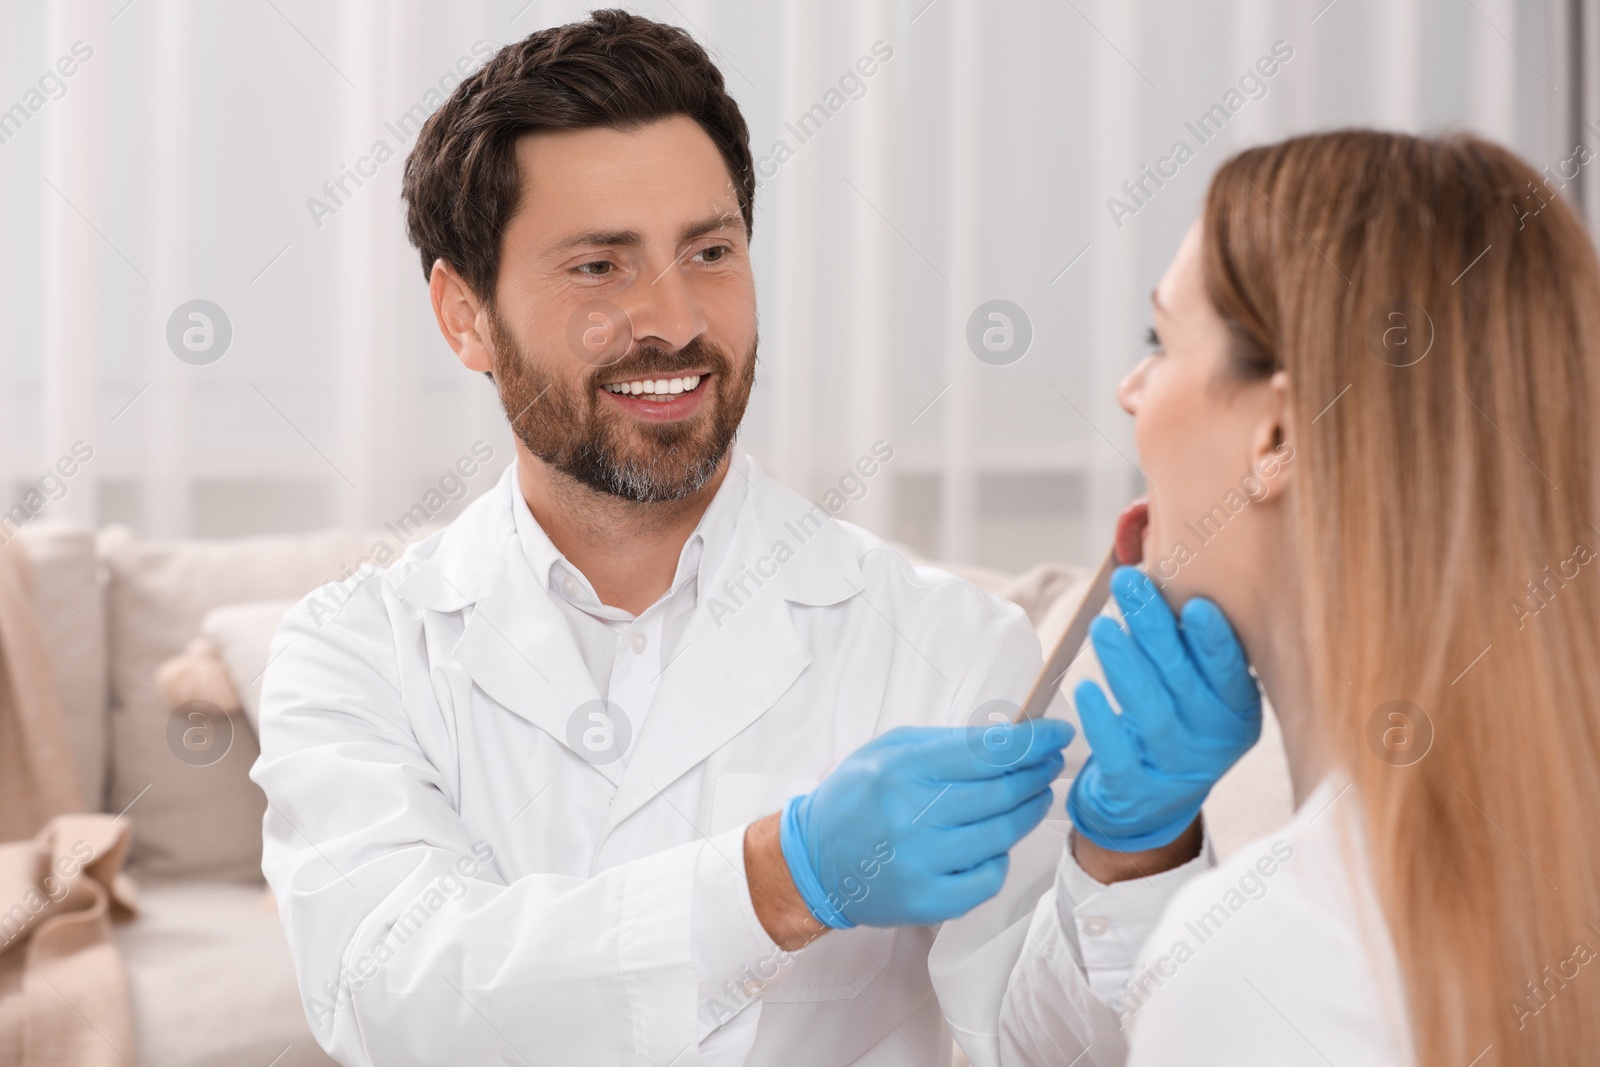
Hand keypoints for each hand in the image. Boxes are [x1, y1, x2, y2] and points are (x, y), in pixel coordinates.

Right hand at [780, 719, 1072, 928]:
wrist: (813, 862)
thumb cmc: (855, 799)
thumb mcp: (888, 751)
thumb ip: (946, 743)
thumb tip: (1009, 738)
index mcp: (901, 771)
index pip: (986, 752)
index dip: (1032, 742)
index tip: (1059, 734)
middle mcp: (911, 817)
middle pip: (1001, 793)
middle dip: (1037, 775)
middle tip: (1052, 764)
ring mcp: (921, 863)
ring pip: (1002, 835)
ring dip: (1029, 812)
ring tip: (1035, 797)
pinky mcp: (928, 901)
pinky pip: (989, 877)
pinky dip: (1001, 857)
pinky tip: (996, 842)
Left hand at [1067, 567, 1260, 851]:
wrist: (1153, 802)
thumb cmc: (1176, 722)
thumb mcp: (1197, 689)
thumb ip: (1188, 646)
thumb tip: (1157, 574)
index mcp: (1237, 710)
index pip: (1229, 671)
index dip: (1214, 640)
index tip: (1194, 604)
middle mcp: (1213, 740)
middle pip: (1182, 679)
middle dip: (1152, 627)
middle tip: (1126, 583)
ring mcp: (1175, 767)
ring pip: (1149, 710)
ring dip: (1124, 664)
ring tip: (1102, 626)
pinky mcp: (1135, 787)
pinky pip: (1117, 751)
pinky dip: (1100, 719)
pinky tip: (1083, 688)